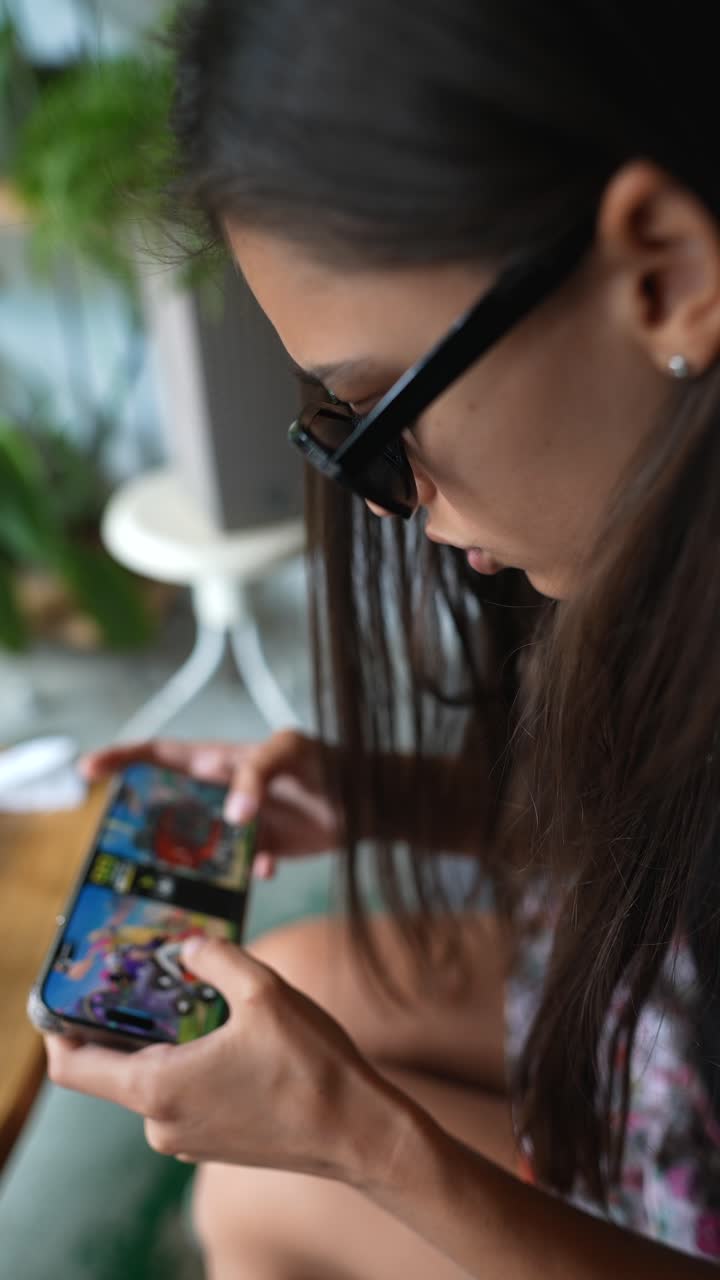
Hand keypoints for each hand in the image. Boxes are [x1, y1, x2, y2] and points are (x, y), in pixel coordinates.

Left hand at [44, 938, 396, 1181]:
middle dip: (133, 1020)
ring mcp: (187, 1138)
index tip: (68, 994)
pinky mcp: (214, 1142)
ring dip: (171, 1040)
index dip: (60, 1029)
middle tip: (154, 974)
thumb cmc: (310, 1067)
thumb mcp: (264, 991)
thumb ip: (217, 958)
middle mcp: (161, 1122)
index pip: (73, 1066)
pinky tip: (231, 1036)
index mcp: (158, 1087)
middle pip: (118, 1066)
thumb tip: (191, 945)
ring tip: (204, 999)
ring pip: (157, 1078)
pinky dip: (194, 1063)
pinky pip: (185, 1095)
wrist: (357, 1131)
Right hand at [81, 731, 342, 879]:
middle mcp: (223, 792)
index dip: (123, 758)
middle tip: (118, 846)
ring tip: (173, 881)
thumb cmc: (331, 763)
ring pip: (198, 846)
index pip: (161, 755)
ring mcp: (240, 823)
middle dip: (141, 824)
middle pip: (168, 806)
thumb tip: (231, 817)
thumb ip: (257, 775)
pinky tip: (266, 870)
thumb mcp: (292, 753)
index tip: (88, 769)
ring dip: (188, 863)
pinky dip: (244, 877)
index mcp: (220, 760)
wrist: (372, 800)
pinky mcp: (263, 849)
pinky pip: (237, 870)